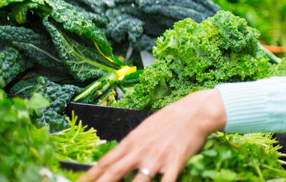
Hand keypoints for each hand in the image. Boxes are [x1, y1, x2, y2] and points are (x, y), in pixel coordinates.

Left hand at [79, 89, 225, 181]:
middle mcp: (141, 151)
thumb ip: (133, 143)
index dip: (90, 174)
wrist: (195, 112)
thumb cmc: (172, 118)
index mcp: (132, 141)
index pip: (106, 161)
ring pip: (137, 181)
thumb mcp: (146, 128)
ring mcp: (157, 158)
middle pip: (114, 173)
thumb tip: (119, 154)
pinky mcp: (174, 163)